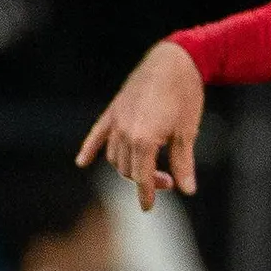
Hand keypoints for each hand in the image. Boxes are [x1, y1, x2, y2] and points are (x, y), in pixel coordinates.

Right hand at [78, 39, 205, 208]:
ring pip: (115, 156)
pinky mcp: (113, 111)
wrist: (174, 62)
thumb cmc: (185, 97)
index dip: (146, 194)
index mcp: (143, 140)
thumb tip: (188, 190)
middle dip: (145, 179)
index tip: (147, 208)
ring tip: (150, 170)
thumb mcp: (187, 133)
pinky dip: (90, 149)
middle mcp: (123, 132)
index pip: (141, 177)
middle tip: (169, 180)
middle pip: (127, 168)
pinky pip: (97, 134)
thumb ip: (183, 163)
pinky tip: (82, 161)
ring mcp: (115, 121)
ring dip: (128, 167)